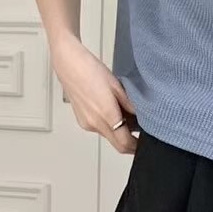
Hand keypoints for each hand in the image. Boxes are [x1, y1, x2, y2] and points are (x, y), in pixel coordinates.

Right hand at [52, 34, 136, 154]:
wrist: (69, 65)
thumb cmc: (90, 70)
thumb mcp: (118, 86)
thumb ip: (130, 105)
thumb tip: (142, 118)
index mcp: (106, 115)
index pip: (125, 143)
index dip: (137, 146)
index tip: (144, 143)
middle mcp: (95, 123)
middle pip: (117, 144)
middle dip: (130, 143)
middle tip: (140, 134)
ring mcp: (87, 124)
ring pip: (109, 136)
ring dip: (119, 132)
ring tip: (125, 116)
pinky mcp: (82, 121)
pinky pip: (100, 129)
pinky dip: (109, 126)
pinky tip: (111, 112)